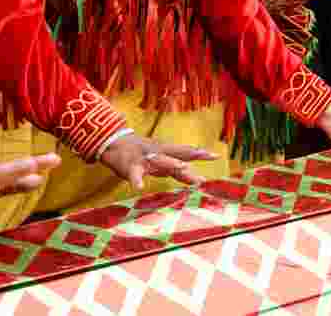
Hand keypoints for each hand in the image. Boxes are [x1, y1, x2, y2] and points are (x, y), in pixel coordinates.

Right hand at [100, 132, 215, 189]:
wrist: (114, 143)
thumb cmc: (141, 154)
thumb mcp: (161, 160)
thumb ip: (177, 170)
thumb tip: (198, 178)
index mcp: (166, 152)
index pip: (186, 152)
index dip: (201, 154)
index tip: (216, 155)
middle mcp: (158, 153)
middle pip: (178, 152)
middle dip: (192, 153)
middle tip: (207, 154)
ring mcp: (145, 158)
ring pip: (160, 160)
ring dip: (171, 163)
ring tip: (183, 168)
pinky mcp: (130, 166)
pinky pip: (134, 174)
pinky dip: (137, 180)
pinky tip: (140, 187)